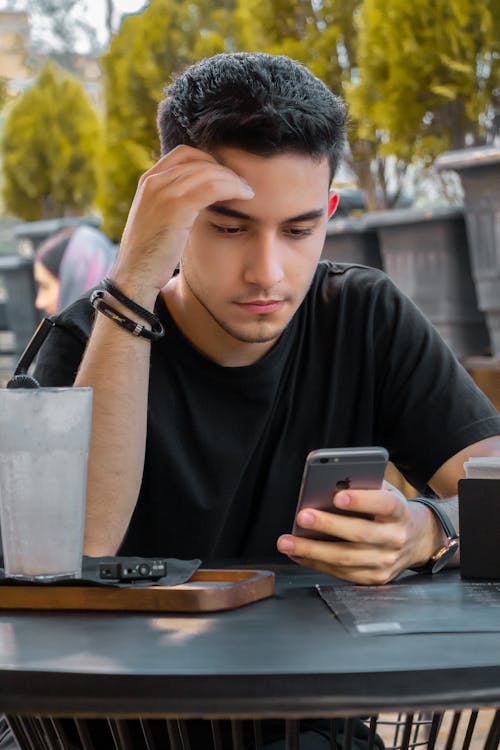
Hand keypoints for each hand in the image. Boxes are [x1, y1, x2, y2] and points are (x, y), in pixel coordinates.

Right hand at [110, 145, 254, 303]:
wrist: (134, 275)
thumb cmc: (149, 255)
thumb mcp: (157, 220)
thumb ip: (172, 203)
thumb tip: (198, 199)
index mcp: (148, 181)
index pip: (185, 154)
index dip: (210, 161)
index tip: (226, 177)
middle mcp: (154, 181)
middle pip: (200, 161)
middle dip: (225, 170)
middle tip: (243, 184)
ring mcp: (163, 193)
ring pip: (209, 172)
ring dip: (233, 180)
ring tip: (248, 192)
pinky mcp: (176, 208)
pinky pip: (213, 188)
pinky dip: (233, 188)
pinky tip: (246, 197)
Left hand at [277, 482, 437, 583]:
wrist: (418, 539)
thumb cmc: (391, 510)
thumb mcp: (385, 491)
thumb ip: (363, 487)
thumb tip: (328, 483)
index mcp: (399, 512)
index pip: (384, 505)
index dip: (361, 501)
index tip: (337, 496)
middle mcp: (395, 538)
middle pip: (360, 534)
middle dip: (328, 525)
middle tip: (302, 516)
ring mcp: (386, 561)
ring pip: (346, 558)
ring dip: (312, 550)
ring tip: (287, 542)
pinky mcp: (375, 578)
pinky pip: (342, 573)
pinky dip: (316, 563)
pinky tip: (298, 553)